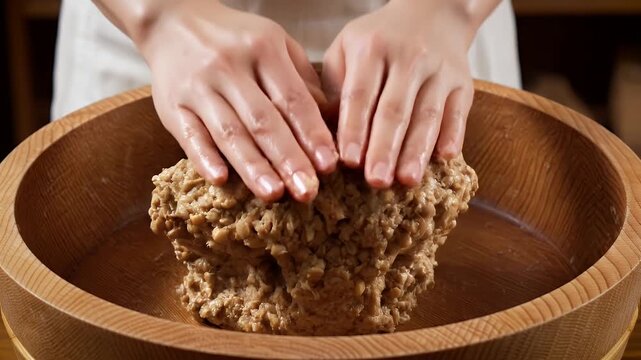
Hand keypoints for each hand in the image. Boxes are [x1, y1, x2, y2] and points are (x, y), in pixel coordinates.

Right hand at [138, 0, 337, 201]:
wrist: (175, 22)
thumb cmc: (236, 40)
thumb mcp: (275, 43)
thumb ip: (302, 81)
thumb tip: (329, 125)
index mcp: (264, 50)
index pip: (293, 100)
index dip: (312, 134)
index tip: (329, 166)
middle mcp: (230, 67)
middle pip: (264, 120)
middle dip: (288, 159)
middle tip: (308, 191)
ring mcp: (199, 87)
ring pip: (229, 132)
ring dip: (252, 166)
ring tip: (273, 193)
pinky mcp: (173, 106)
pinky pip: (190, 135)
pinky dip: (204, 158)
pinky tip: (220, 179)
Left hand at [323, 0, 482, 187]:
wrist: (431, 13)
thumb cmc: (378, 40)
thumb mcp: (346, 48)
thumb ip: (335, 87)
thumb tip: (328, 134)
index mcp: (372, 48)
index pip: (360, 94)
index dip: (354, 129)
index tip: (347, 161)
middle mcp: (408, 57)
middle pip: (394, 109)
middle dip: (384, 148)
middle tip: (375, 181)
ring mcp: (439, 70)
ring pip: (427, 115)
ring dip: (416, 150)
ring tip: (406, 179)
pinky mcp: (462, 83)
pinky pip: (458, 112)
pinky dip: (453, 135)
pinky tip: (444, 158)